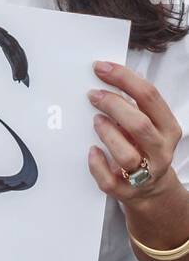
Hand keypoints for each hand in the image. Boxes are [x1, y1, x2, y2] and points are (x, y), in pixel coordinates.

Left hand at [87, 60, 181, 202]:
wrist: (153, 190)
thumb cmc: (145, 148)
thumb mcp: (149, 125)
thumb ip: (134, 106)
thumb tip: (106, 78)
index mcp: (168, 128)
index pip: (149, 96)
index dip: (123, 78)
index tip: (101, 68)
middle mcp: (160, 150)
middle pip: (139, 125)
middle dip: (113, 105)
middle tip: (93, 95)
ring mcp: (145, 173)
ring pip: (126, 154)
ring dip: (107, 134)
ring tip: (96, 122)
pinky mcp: (127, 191)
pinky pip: (109, 180)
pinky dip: (97, 165)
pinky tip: (92, 151)